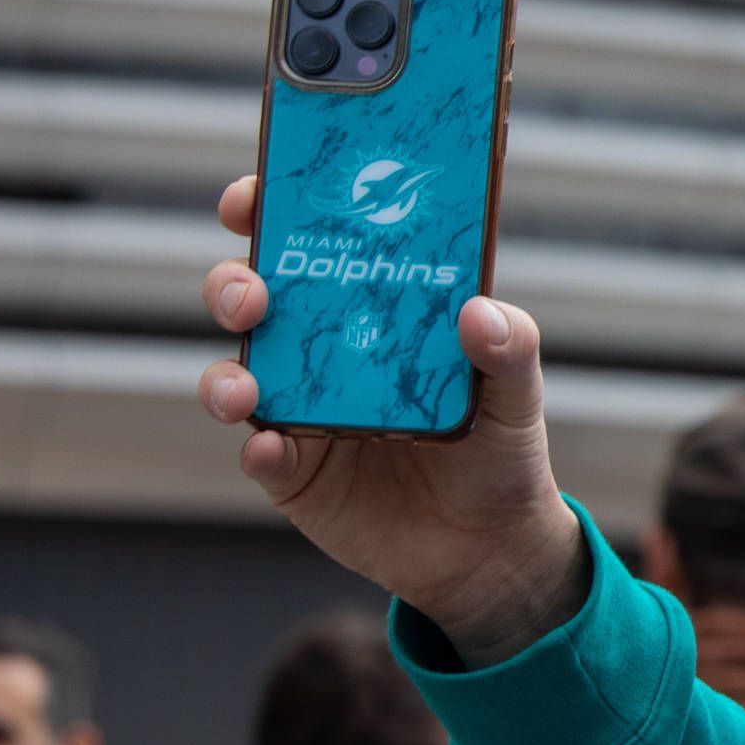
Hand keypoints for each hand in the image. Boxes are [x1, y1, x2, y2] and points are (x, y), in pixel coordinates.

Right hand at [199, 176, 589, 662]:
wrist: (489, 548)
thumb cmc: (500, 450)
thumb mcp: (517, 395)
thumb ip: (509, 350)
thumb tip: (480, 310)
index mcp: (372, 310)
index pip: (312, 244)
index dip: (274, 210)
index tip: (256, 195)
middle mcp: (323, 351)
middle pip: (255, 298)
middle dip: (236, 284)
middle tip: (254, 294)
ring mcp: (299, 410)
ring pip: (236, 372)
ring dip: (227, 372)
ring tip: (246, 385)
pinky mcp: (292, 473)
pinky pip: (258, 452)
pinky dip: (259, 447)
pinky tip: (273, 447)